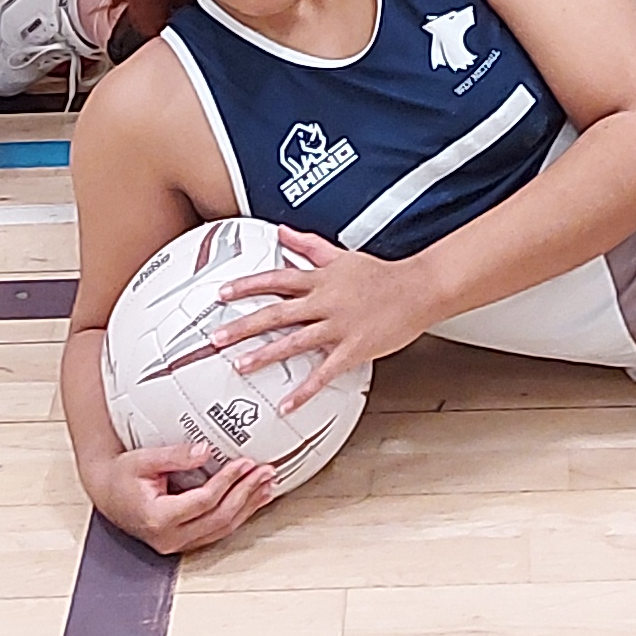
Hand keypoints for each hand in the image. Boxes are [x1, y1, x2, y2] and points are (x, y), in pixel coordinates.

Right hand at [91, 433, 280, 557]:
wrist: (106, 493)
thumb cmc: (121, 476)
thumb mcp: (144, 459)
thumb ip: (175, 456)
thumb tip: (205, 451)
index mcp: (157, 517)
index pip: (203, 502)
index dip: (227, 481)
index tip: (245, 463)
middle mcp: (169, 537)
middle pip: (218, 518)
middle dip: (246, 494)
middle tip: (265, 472)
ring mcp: (177, 544)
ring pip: (222, 529)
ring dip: (248, 506)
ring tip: (267, 485)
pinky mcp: (184, 542)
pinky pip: (217, 531)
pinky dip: (238, 515)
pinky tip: (253, 500)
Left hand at [212, 231, 433, 384]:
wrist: (417, 289)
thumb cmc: (381, 274)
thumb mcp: (342, 255)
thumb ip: (309, 245)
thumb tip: (283, 231)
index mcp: (320, 279)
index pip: (275, 280)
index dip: (246, 286)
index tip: (222, 294)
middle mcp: (324, 302)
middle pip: (276, 313)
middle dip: (244, 325)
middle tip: (217, 338)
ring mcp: (338, 326)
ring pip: (294, 341)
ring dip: (265, 355)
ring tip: (241, 366)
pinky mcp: (353, 349)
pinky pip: (324, 372)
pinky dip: (304, 390)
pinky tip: (287, 403)